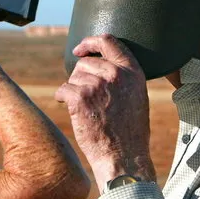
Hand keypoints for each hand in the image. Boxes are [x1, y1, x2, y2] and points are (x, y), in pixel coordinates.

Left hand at [54, 34, 154, 191]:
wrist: (123, 157)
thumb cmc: (129, 131)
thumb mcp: (136, 96)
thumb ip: (122, 76)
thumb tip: (99, 62)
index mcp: (132, 71)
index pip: (108, 41)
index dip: (90, 42)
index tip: (79, 49)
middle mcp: (115, 74)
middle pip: (85, 62)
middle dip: (81, 77)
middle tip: (88, 98)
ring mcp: (97, 85)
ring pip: (73, 76)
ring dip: (74, 90)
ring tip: (87, 109)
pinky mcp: (80, 97)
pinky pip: (63, 89)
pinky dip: (62, 99)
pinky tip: (72, 111)